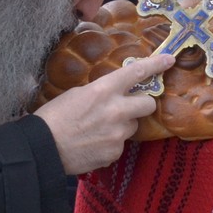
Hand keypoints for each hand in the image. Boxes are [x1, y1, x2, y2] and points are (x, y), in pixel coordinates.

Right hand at [34, 52, 173, 174]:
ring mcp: (118, 133)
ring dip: (122, 126)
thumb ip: (101, 92)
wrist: (43, 148)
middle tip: (126, 107)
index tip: (169, 59)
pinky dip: (110, 143)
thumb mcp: (77, 94)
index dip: (156, 64)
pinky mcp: (115, 152)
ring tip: (97, 130)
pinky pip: (120, 144)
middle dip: (140, 105)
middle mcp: (116, 110)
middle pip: (148, 104)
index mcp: (104, 90)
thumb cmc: (54, 117)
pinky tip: (92, 143)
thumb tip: (114, 95)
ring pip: (132, 126)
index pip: (137, 72)